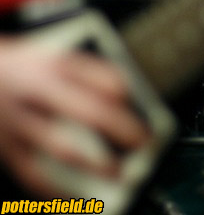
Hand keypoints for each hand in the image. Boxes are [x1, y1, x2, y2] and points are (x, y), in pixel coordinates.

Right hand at [0, 37, 148, 196]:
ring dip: (94, 164)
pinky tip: (73, 198)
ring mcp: (20, 119)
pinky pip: (32, 173)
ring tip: (119, 173)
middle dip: (121, 129)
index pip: (98, 74)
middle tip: (143, 140)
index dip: (126, 92)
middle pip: (88, 110)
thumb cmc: (19, 65)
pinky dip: (54, 190)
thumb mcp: (50, 51)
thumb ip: (82, 70)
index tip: (144, 107)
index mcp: (54, 63)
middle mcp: (38, 89)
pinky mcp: (5, 145)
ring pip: (62, 147)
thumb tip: (122, 92)